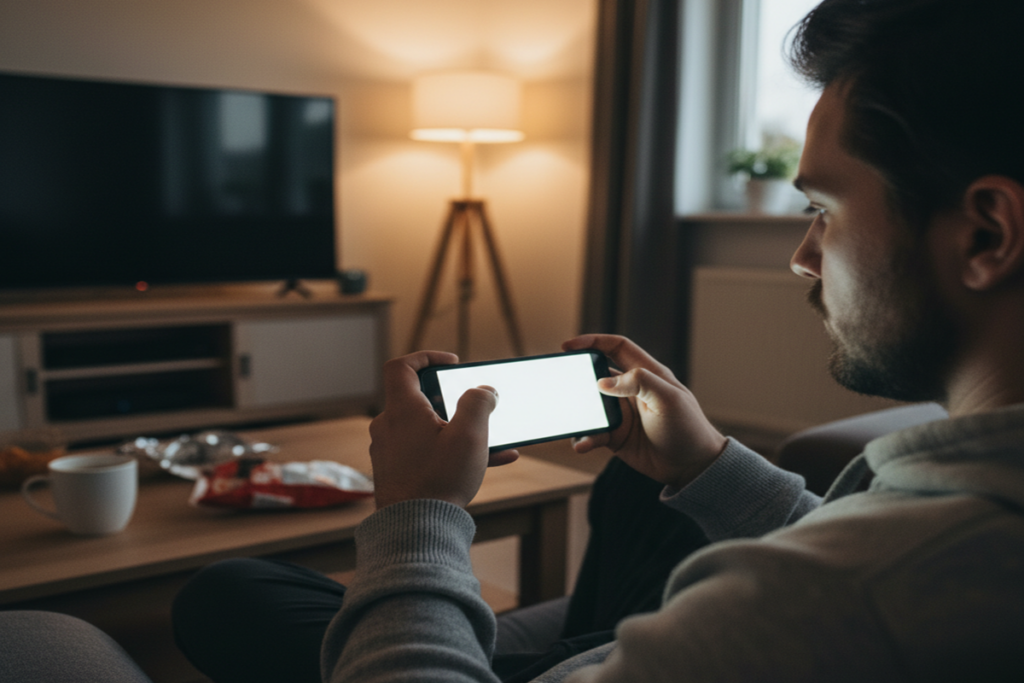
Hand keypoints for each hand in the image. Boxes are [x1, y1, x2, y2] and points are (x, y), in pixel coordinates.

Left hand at [368, 351, 518, 509]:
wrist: (415, 530)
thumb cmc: (439, 481)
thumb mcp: (470, 435)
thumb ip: (479, 404)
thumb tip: (484, 390)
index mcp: (401, 410)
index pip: (402, 366)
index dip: (426, 356)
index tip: (452, 364)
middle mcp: (388, 426)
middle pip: (419, 398)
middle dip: (453, 401)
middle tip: (476, 407)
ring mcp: (389, 451)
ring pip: (427, 429)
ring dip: (458, 430)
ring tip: (492, 440)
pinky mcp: (396, 472)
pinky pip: (425, 451)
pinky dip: (451, 451)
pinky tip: (489, 462)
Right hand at [562, 335, 726, 488]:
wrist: (693, 467)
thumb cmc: (688, 428)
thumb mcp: (668, 399)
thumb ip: (638, 382)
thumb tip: (603, 382)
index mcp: (646, 373)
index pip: (616, 347)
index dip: (593, 342)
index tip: (569, 346)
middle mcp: (631, 391)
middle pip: (596, 375)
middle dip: (577, 377)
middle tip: (560, 383)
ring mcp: (622, 414)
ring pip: (590, 407)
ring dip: (578, 413)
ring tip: (569, 420)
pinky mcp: (616, 437)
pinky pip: (593, 433)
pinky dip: (584, 438)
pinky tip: (582, 444)